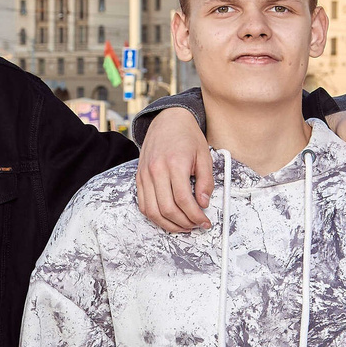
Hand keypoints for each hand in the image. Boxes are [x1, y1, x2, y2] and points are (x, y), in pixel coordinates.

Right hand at [136, 108, 213, 233]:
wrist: (168, 120)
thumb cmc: (187, 136)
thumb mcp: (204, 156)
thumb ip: (206, 181)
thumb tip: (203, 203)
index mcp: (174, 163)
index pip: (183, 199)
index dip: (196, 215)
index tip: (205, 221)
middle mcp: (156, 170)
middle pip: (167, 209)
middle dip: (184, 223)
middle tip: (196, 225)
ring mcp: (145, 175)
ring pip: (153, 211)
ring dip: (169, 224)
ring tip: (183, 226)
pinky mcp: (139, 178)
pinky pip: (143, 204)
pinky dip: (155, 216)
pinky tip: (168, 218)